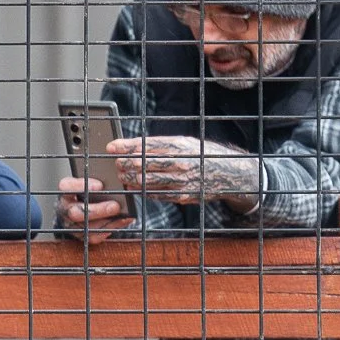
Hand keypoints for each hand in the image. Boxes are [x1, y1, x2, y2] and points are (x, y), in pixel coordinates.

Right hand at [57, 172, 130, 236]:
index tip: (100, 185)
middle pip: (76, 213)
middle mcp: (64, 208)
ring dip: (107, 222)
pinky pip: (93, 236)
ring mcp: (70, 223)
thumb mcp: (87, 182)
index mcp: (65, 191)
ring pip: (85, 227)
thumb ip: (95, 181)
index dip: (82, 186)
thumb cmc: (85, 191)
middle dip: (98, 210)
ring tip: (123, 216)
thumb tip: (112, 184)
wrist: (77, 206)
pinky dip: (109, 229)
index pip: (67, 187)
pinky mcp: (79, 234)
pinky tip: (120, 221)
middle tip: (115, 206)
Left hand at [105, 138, 262, 210]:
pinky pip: (156, 194)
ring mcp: (181, 181)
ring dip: (130, 179)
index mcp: (179, 145)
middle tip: (116, 164)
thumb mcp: (184, 143)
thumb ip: (160, 146)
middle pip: (142, 163)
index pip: (145, 145)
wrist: (229, 174)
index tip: (110, 147)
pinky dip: (142, 190)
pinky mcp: (182, 196)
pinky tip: (134, 187)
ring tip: (122, 176)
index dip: (125, 146)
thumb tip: (132, 147)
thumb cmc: (201, 155)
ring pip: (146, 181)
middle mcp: (180, 162)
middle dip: (124, 164)